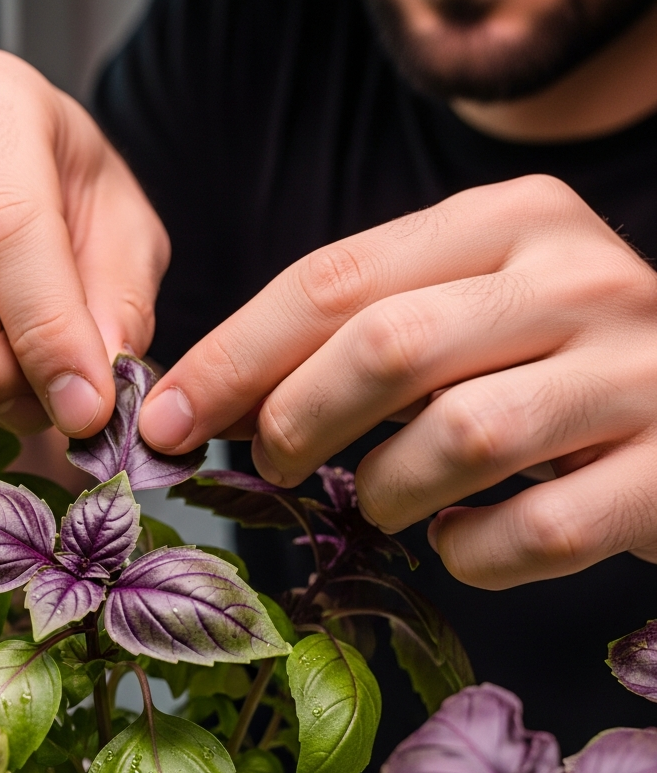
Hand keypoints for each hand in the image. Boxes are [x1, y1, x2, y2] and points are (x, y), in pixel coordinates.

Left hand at [138, 175, 656, 588]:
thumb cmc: (551, 359)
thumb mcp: (463, 309)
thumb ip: (363, 332)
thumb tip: (211, 399)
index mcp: (507, 220)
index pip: (332, 280)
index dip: (233, 357)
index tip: (164, 418)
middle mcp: (578, 277)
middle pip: (386, 346)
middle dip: (296, 419)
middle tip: (271, 465)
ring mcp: (637, 372)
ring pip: (461, 437)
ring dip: (387, 491)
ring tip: (384, 500)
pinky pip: (536, 532)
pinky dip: (473, 552)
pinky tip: (464, 539)